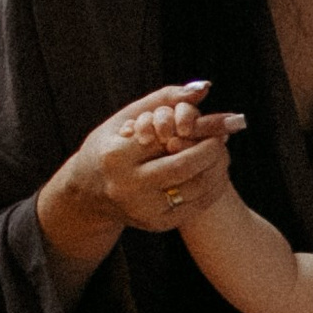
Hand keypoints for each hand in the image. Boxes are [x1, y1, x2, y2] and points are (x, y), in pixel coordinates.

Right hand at [39, 82, 246, 273]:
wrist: (89, 194)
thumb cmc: (110, 147)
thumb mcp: (125, 117)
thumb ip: (164, 98)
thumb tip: (204, 88)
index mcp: (115, 156)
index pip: (167, 137)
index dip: (199, 128)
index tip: (220, 121)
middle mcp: (127, 186)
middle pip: (185, 165)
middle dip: (211, 149)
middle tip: (223, 136)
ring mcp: (143, 210)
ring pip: (196, 187)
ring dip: (217, 167)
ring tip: (221, 152)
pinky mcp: (157, 225)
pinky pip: (197, 206)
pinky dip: (212, 187)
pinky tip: (215, 172)